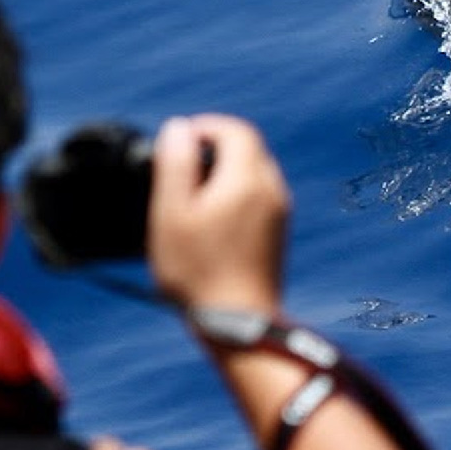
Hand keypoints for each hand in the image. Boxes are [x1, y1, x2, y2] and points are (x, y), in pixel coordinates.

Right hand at [146, 114, 290, 313]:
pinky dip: (235, 192)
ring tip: (190, 196)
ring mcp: (279, 211)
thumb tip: (179, 127)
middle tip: (179, 168)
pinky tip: (209, 219)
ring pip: (253, 172)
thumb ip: (175, 165)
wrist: (239, 322)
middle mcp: (271, 189)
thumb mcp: (171, 213)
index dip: (205, 127)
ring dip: (224, 171)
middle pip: (248, 148)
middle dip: (213, 148)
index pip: (235, 130)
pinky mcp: (278, 231)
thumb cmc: (198, 270)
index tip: (177, 142)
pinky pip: (258, 195)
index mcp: (248, 178)